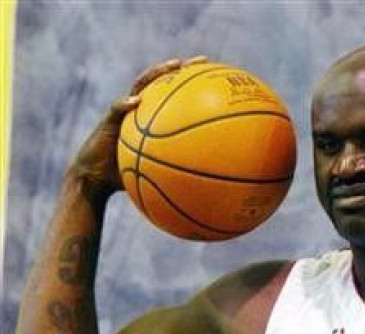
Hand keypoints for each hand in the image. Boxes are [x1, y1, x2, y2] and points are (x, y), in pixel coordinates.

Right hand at [67, 55, 207, 199]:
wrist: (95, 179)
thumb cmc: (127, 178)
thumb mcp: (158, 177)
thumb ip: (179, 176)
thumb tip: (210, 188)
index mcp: (153, 119)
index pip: (174, 96)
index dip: (193, 86)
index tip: (216, 79)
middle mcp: (141, 110)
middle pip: (162, 82)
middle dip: (182, 69)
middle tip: (203, 60)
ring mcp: (125, 112)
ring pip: (141, 85)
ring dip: (157, 73)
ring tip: (175, 65)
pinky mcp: (108, 121)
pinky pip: (116, 109)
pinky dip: (124, 105)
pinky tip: (135, 103)